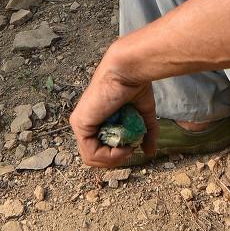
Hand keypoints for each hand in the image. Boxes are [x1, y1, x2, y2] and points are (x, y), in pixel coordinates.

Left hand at [70, 52, 158, 168]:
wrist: (128, 71)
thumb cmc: (134, 85)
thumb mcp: (142, 115)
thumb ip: (145, 134)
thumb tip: (150, 152)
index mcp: (96, 119)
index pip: (99, 148)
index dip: (117, 154)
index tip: (132, 144)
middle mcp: (85, 122)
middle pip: (94, 157)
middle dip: (115, 159)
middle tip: (129, 148)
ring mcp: (80, 123)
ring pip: (91, 158)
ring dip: (113, 159)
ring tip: (127, 147)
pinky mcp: (80, 124)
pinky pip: (90, 153)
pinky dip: (109, 156)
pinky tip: (122, 147)